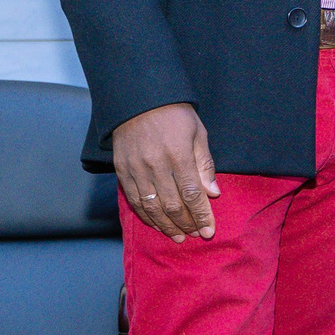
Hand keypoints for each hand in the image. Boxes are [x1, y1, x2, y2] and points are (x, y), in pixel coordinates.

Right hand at [111, 102, 219, 240]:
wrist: (138, 98)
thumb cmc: (174, 114)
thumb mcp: (197, 133)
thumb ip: (205, 164)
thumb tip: (213, 193)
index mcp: (178, 155)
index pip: (192, 194)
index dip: (201, 216)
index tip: (208, 231)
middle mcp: (155, 164)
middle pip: (172, 205)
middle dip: (186, 224)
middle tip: (195, 235)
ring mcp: (135, 168)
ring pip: (151, 207)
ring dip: (165, 225)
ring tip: (177, 236)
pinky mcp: (121, 169)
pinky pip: (134, 199)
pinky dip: (145, 215)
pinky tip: (156, 224)